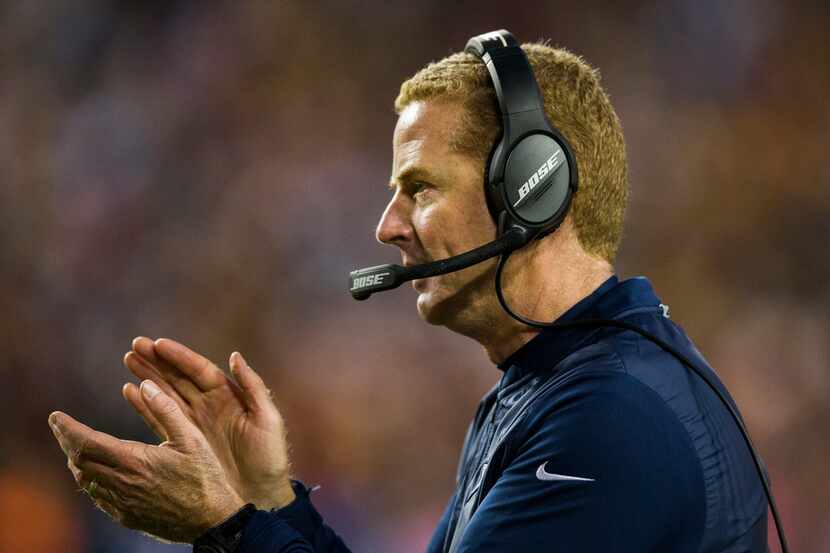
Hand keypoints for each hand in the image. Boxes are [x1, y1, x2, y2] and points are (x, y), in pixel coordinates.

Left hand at [48, 381, 244, 542]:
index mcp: (134, 461)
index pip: (86, 442)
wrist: (212, 520)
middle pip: (79, 461)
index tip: (55, 416)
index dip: (67, 428)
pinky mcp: (127, 516)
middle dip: (66, 441)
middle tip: (60, 426)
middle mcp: (122, 483)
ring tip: (75, 446)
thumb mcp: (192, 437)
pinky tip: (97, 473)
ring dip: (76, 461)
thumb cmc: (205, 477)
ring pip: (85, 480)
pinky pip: (98, 497)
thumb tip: (145, 385)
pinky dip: (90, 480)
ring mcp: (122, 503)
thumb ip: (166, 409)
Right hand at [122, 338, 295, 510]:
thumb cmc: (269, 457)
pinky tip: (129, 390)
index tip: (158, 343)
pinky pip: (160, 418)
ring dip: (147, 376)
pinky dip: (144, 404)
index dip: (179, 356)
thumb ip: (253, 387)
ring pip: (166, 393)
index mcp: (228, 395)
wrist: (260, 495)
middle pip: (178, 377)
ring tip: (128, 359)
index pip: (199, 369)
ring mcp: (194, 423)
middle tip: (135, 345)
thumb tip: (235, 356)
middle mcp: (208, 405)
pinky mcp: (184, 441)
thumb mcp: (267, 419)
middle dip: (157, 361)